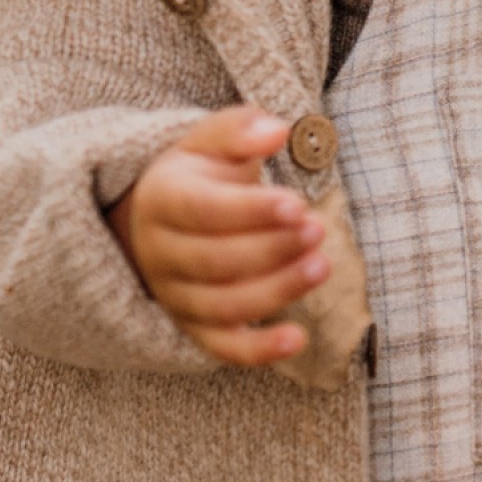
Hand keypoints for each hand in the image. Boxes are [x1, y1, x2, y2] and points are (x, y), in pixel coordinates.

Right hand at [107, 107, 327, 366]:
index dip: (250, 211)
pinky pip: (224, 349)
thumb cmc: (199, 174)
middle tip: (317, 229)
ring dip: (277, 289)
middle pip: (215, 261)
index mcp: (160, 200)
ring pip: (223, 305)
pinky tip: (299, 339)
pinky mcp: (194, 328)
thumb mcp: (209, 141)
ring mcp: (175, 296)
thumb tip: (276, 130)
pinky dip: (260, 351)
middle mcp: (159, 254)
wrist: (162, 220)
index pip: (203, 211)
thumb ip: (240, 130)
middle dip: (272, 248)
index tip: (296, 203)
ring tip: (321, 266)